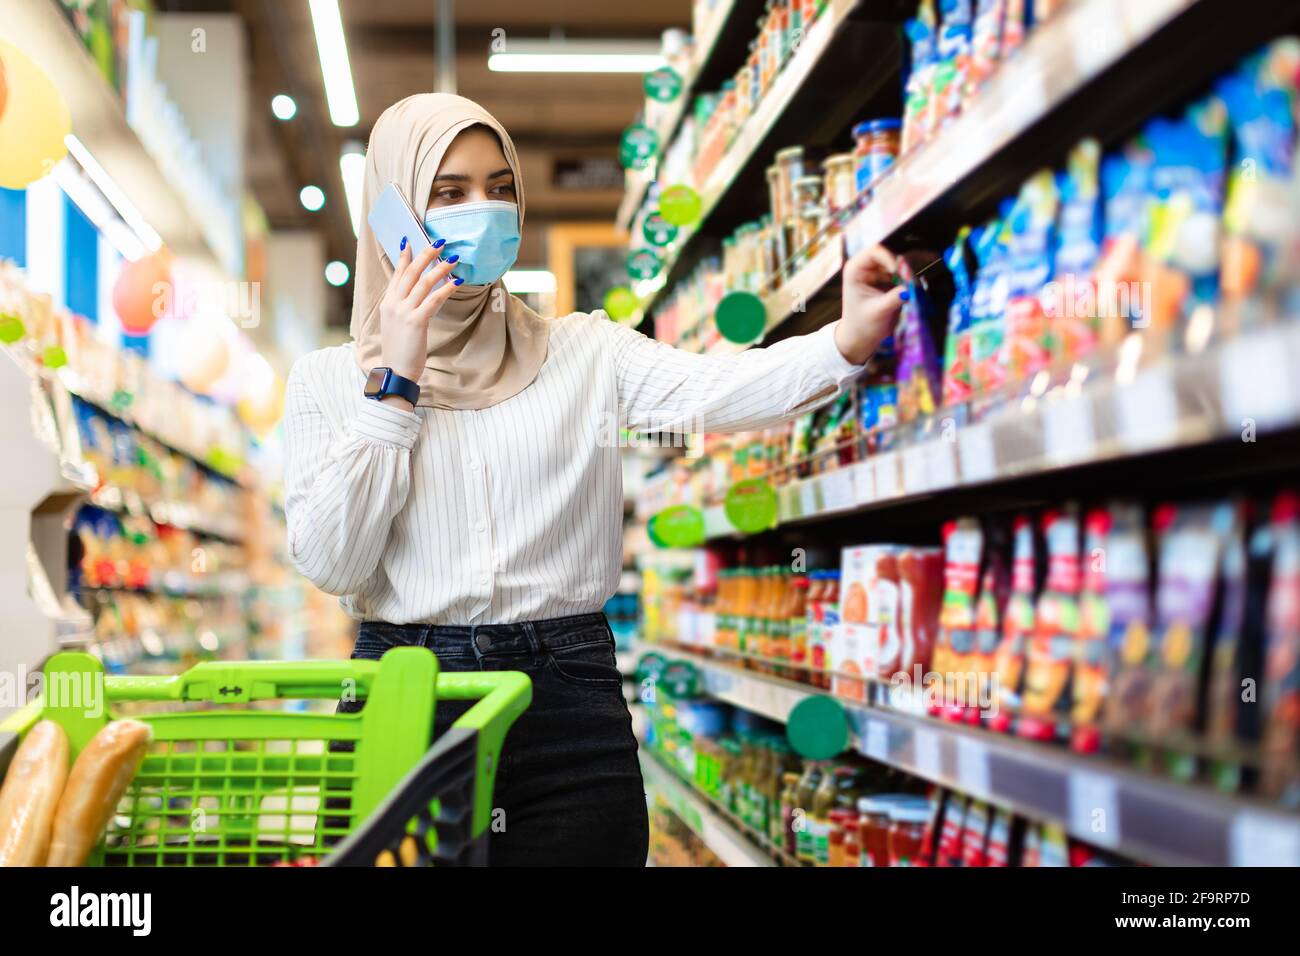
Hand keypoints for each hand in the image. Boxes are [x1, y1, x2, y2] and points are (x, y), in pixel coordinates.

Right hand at [379, 239, 460, 382]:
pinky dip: (446, 289)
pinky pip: (433, 300)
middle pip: (411, 273)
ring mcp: (403, 312)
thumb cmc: (400, 350)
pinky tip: (457, 282)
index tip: (410, 241)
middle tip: (439, 242)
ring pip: (423, 283)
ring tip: (453, 259)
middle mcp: (393, 304)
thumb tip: (417, 296)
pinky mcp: (415, 321)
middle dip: (426, 255)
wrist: (396, 371)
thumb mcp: (396, 324)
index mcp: (388, 303)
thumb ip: (404, 308)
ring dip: (440, 269)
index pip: (397, 274)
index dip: (405, 257)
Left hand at [834, 244, 907, 365]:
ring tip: (913, 291)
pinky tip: (913, 292)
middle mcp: (867, 268)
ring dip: (908, 277)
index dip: (889, 258)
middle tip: (912, 284)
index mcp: (855, 270)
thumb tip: (911, 289)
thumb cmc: (861, 325)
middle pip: (890, 257)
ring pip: (900, 266)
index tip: (898, 272)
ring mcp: (878, 274)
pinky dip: (910, 283)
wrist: (860, 338)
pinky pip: (903, 276)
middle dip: (903, 269)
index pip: (874, 252)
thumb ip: (894, 298)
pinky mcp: (888, 282)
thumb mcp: (878, 312)